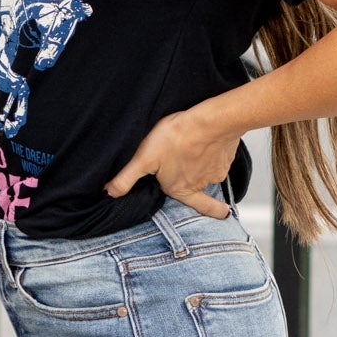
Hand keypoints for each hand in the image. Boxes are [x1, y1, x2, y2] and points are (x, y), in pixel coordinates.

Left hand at [105, 106, 238, 218]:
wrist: (210, 121)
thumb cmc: (177, 138)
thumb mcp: (144, 158)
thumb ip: (127, 178)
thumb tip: (109, 193)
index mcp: (181, 188)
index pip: (199, 206)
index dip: (211, 211)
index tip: (223, 215)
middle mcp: (201, 184)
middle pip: (197, 183)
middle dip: (195, 177)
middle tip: (191, 163)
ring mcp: (216, 171)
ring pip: (208, 168)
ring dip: (203, 160)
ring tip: (193, 145)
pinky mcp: (227, 156)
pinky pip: (220, 156)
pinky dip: (215, 150)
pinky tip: (206, 139)